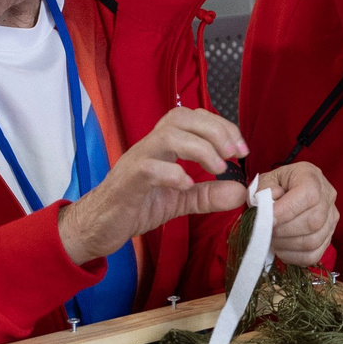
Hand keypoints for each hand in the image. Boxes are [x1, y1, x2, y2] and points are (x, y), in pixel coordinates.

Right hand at [57, 107, 246, 262]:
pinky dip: (171, 173)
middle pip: (181, 118)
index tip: (242, 150)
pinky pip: (148, 169)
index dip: (222, 127)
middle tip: (234, 154)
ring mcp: (136, 161)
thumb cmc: (137, 205)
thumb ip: (208, 194)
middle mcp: (150, 146)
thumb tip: (240, 191)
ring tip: (218, 168)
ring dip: (199, 148)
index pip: (194, 118)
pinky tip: (186, 185)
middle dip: (214, 131)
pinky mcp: (127, 183)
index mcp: (164, 146)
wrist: (100, 225)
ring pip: (167, 137)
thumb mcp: (181, 200)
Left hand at [257, 161, 338, 265]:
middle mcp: (328, 196)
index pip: (308, 195)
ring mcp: (331, 218)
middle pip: (313, 221)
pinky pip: (314, 255)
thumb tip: (269, 206)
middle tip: (266, 232)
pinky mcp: (328, 237)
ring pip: (314, 241)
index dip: (287, 211)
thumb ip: (264, 190)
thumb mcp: (266, 180)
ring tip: (272, 240)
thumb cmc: (276, 185)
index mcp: (311, 176)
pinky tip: (281, 248)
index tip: (268, 219)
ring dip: (287, 245)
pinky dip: (294, 256)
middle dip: (284, 231)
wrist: (288, 190)